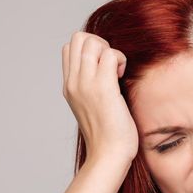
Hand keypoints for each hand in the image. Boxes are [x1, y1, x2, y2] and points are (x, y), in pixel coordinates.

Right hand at [62, 31, 138, 162]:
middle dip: (99, 43)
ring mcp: (85, 84)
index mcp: (69, 86)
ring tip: (117, 71)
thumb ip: (92, 87)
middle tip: (112, 65)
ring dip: (109, 50)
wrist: (108, 155)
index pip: (70, 48)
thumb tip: (108, 71)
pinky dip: (120, 59)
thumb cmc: (108, 135)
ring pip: (91, 41)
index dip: (90, 50)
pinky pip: (110, 54)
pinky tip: (122, 78)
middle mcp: (73, 82)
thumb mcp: (92, 107)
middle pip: (78, 38)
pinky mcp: (103, 88)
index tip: (103, 68)